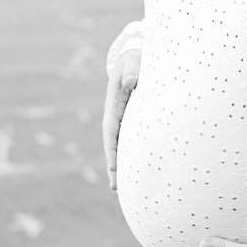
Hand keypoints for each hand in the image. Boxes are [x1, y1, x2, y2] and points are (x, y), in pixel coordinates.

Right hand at [102, 49, 140, 190]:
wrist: (135, 57)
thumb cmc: (135, 59)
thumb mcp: (133, 61)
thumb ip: (132, 70)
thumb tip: (131, 82)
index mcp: (114, 104)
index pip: (111, 130)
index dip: (112, 148)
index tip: (114, 165)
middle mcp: (117, 115)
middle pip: (114, 144)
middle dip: (114, 165)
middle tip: (116, 187)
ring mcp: (124, 119)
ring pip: (121, 145)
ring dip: (121, 165)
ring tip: (120, 189)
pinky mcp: (133, 120)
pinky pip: (131, 140)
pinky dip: (131, 155)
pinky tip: (135, 170)